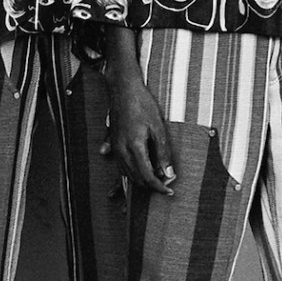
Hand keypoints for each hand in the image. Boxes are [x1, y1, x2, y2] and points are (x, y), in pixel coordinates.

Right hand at [103, 64, 176, 195]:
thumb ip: (163, 152)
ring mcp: (115, 148)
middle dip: (150, 185)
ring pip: (127, 175)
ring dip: (140, 181)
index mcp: (134, 147)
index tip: (169, 191)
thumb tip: (168, 173)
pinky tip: (135, 176)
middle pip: (136, 179)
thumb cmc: (142, 104)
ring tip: (155, 179)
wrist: (123, 89)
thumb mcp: (158, 127)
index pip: (147, 177)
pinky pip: (120, 166)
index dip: (159, 187)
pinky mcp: (113, 144)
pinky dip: (129, 174)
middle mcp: (121, 151)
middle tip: (165, 183)